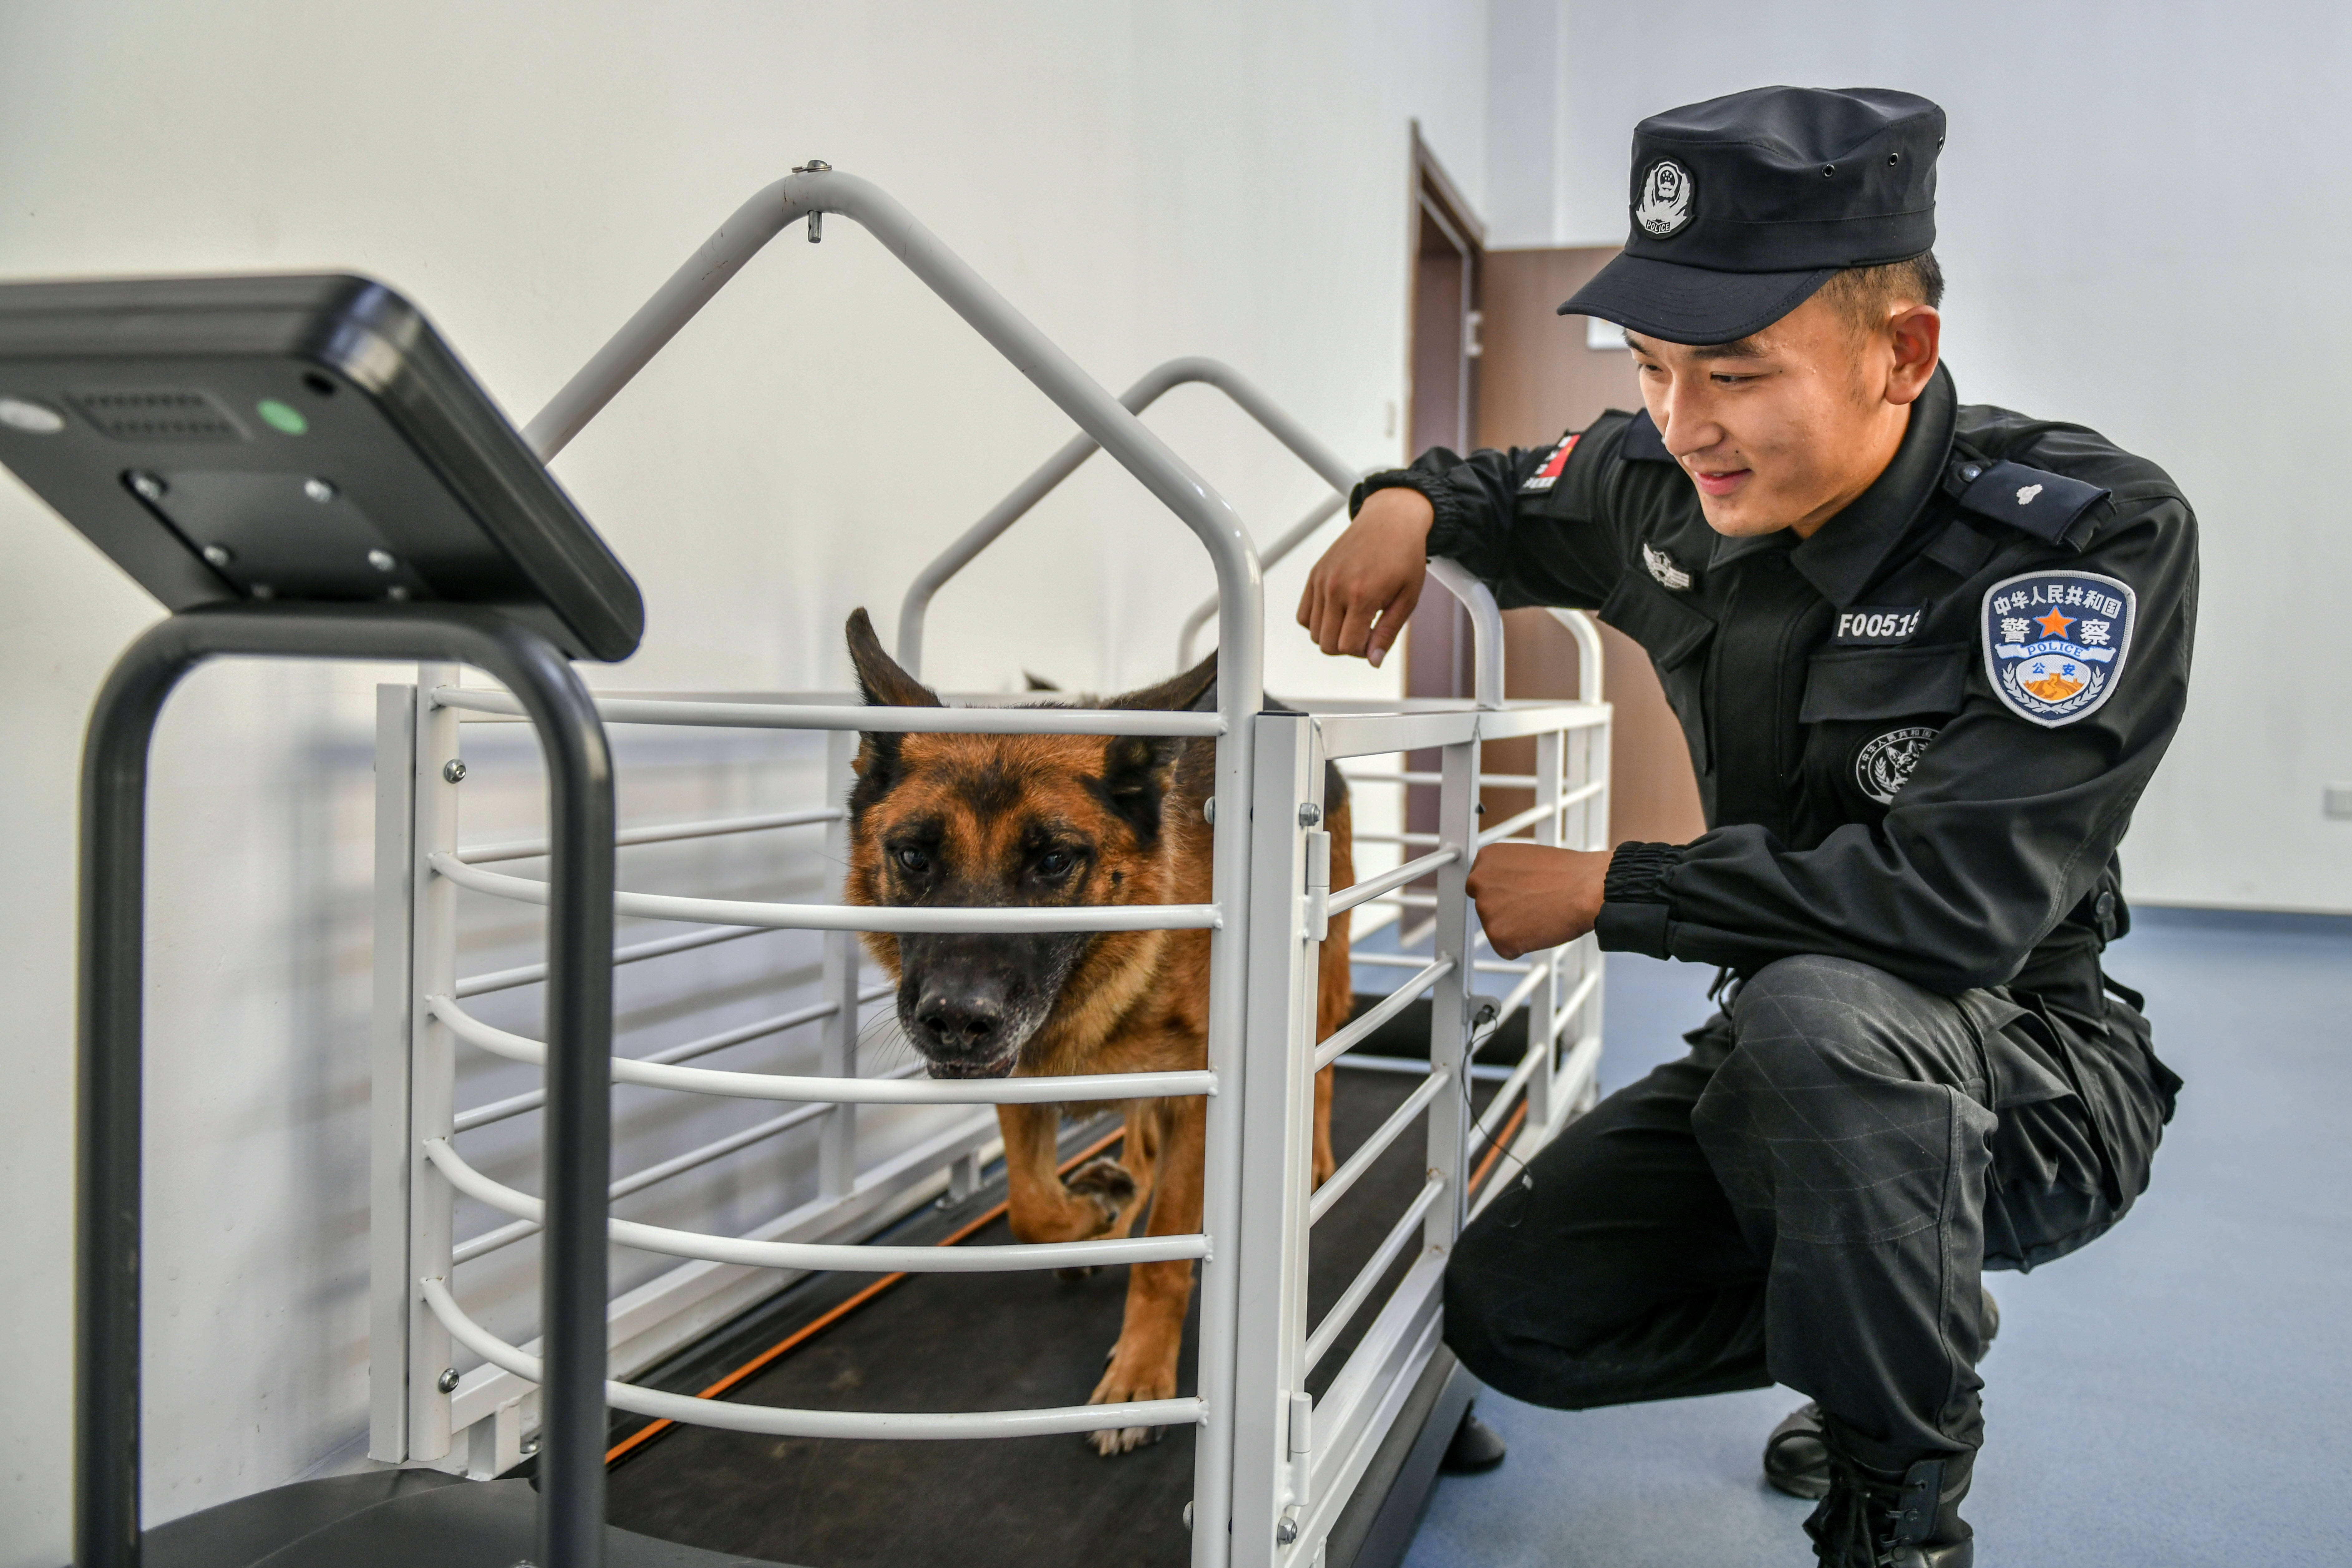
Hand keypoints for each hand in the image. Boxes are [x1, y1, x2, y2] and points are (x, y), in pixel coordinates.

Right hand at [1296, 487, 1433, 666]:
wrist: (1390, 520)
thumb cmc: (1404, 556)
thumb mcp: (1408, 598)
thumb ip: (1388, 632)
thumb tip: (1373, 661)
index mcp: (1362, 596)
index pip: (1347, 646)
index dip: (1363, 651)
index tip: (1375, 637)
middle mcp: (1336, 588)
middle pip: (1327, 644)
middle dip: (1347, 646)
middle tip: (1366, 630)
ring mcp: (1322, 581)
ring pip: (1314, 632)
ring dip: (1333, 634)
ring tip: (1354, 619)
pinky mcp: (1315, 574)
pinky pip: (1304, 615)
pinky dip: (1318, 622)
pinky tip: (1338, 612)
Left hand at [1465, 843, 1609, 959]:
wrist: (1588, 889)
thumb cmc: (1568, 874)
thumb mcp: (1526, 859)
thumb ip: (1506, 873)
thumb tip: (1501, 888)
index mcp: (1486, 858)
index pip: (1482, 886)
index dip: (1505, 894)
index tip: (1521, 895)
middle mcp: (1479, 882)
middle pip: (1486, 908)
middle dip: (1507, 912)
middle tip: (1535, 905)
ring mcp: (1486, 910)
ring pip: (1497, 929)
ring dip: (1516, 929)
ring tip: (1541, 913)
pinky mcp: (1497, 936)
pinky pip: (1507, 950)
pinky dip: (1523, 947)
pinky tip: (1541, 929)